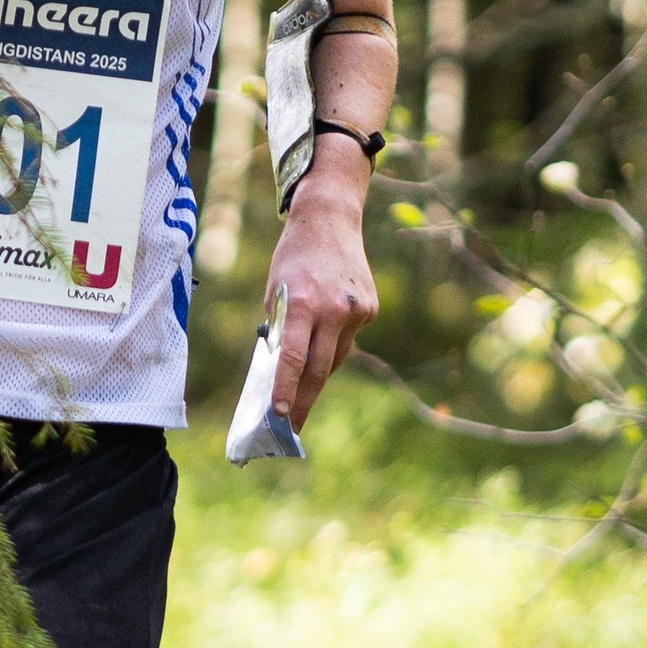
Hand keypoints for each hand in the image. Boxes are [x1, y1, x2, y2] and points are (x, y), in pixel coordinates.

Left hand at [265, 159, 377, 429]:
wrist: (329, 220)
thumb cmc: (293, 257)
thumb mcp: (276, 290)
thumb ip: (281, 328)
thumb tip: (283, 369)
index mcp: (304, 303)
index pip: (294, 358)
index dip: (286, 390)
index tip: (278, 416)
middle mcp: (334, 309)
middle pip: (318, 369)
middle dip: (303, 400)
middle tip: (289, 427)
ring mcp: (356, 310)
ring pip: (335, 357)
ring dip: (316, 374)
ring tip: (299, 392)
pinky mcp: (370, 309)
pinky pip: (347, 339)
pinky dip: (332, 344)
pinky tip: (323, 338)